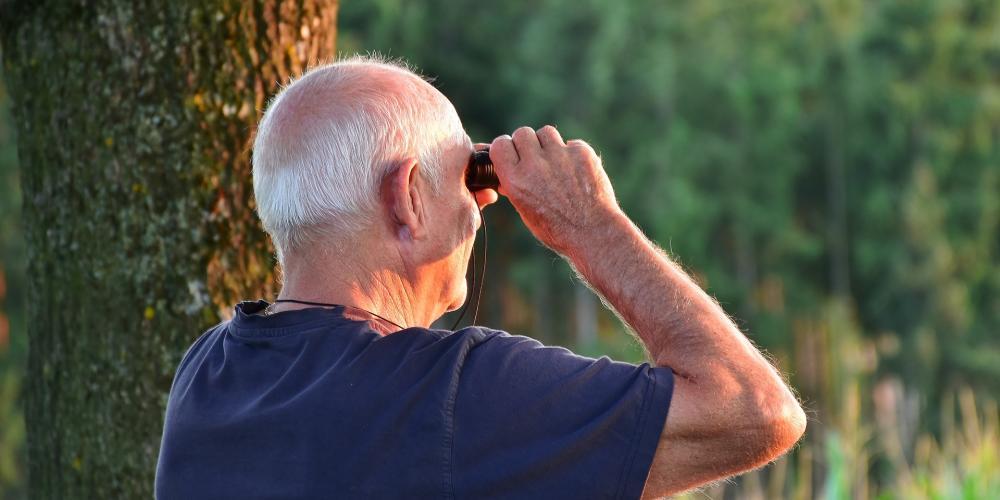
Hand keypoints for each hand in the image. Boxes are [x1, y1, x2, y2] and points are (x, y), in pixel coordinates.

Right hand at [490, 126, 620, 254]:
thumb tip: (506, 179)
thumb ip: (515, 190)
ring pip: (546, 132)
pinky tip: (577, 172)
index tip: (513, 154)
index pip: (500, 145)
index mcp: (516, 180)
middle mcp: (535, 165)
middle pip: (522, 133)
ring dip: (548, 144)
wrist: (593, 233)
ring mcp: (559, 156)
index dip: (506, 147)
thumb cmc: (557, 229)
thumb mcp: (527, 213)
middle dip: (527, 143)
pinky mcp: (582, 153)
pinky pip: (572, 144)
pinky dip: (573, 154)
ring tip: (556, 163)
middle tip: (536, 158)